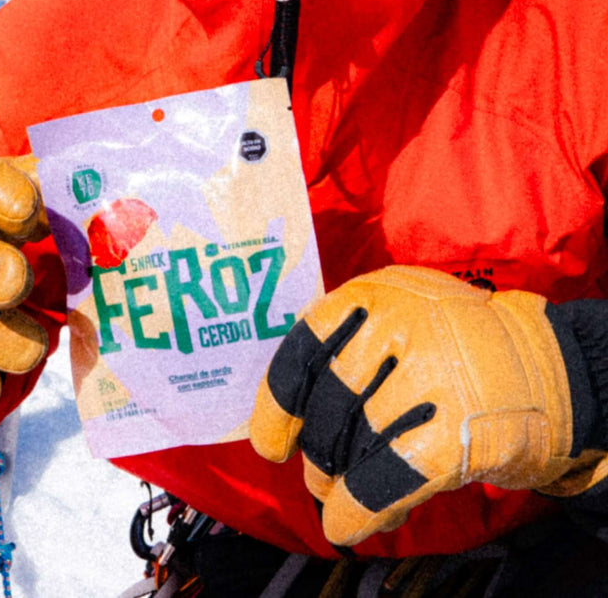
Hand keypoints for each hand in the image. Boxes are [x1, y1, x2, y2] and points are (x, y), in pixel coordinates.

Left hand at [249, 265, 603, 545]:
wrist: (545, 370)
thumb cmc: (455, 346)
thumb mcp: (401, 313)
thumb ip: (348, 344)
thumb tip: (283, 413)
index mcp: (378, 293)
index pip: (304, 347)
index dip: (277, 404)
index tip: (271, 443)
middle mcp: (401, 327)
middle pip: (328, 404)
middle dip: (317, 449)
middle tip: (318, 471)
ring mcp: (431, 378)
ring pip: (355, 444)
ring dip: (338, 482)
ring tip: (339, 491)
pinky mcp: (455, 431)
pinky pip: (385, 480)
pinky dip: (359, 510)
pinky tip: (348, 523)